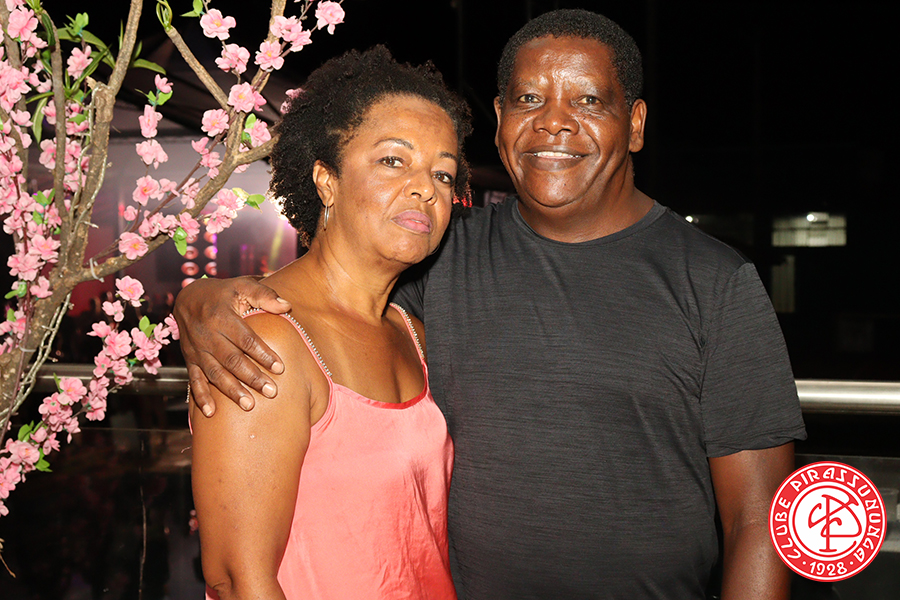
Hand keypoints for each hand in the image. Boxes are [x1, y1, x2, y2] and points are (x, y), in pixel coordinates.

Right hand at [174, 276, 291, 415]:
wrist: (187, 298)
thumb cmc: (223, 293)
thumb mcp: (242, 285)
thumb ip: (264, 294)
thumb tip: (287, 306)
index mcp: (221, 316)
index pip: (245, 339)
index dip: (262, 354)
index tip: (280, 368)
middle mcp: (206, 335)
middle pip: (232, 360)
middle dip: (252, 377)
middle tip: (272, 392)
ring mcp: (196, 350)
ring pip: (215, 373)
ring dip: (232, 391)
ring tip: (249, 405)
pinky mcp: (190, 360)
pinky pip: (194, 380)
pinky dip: (201, 398)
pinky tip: (212, 413)